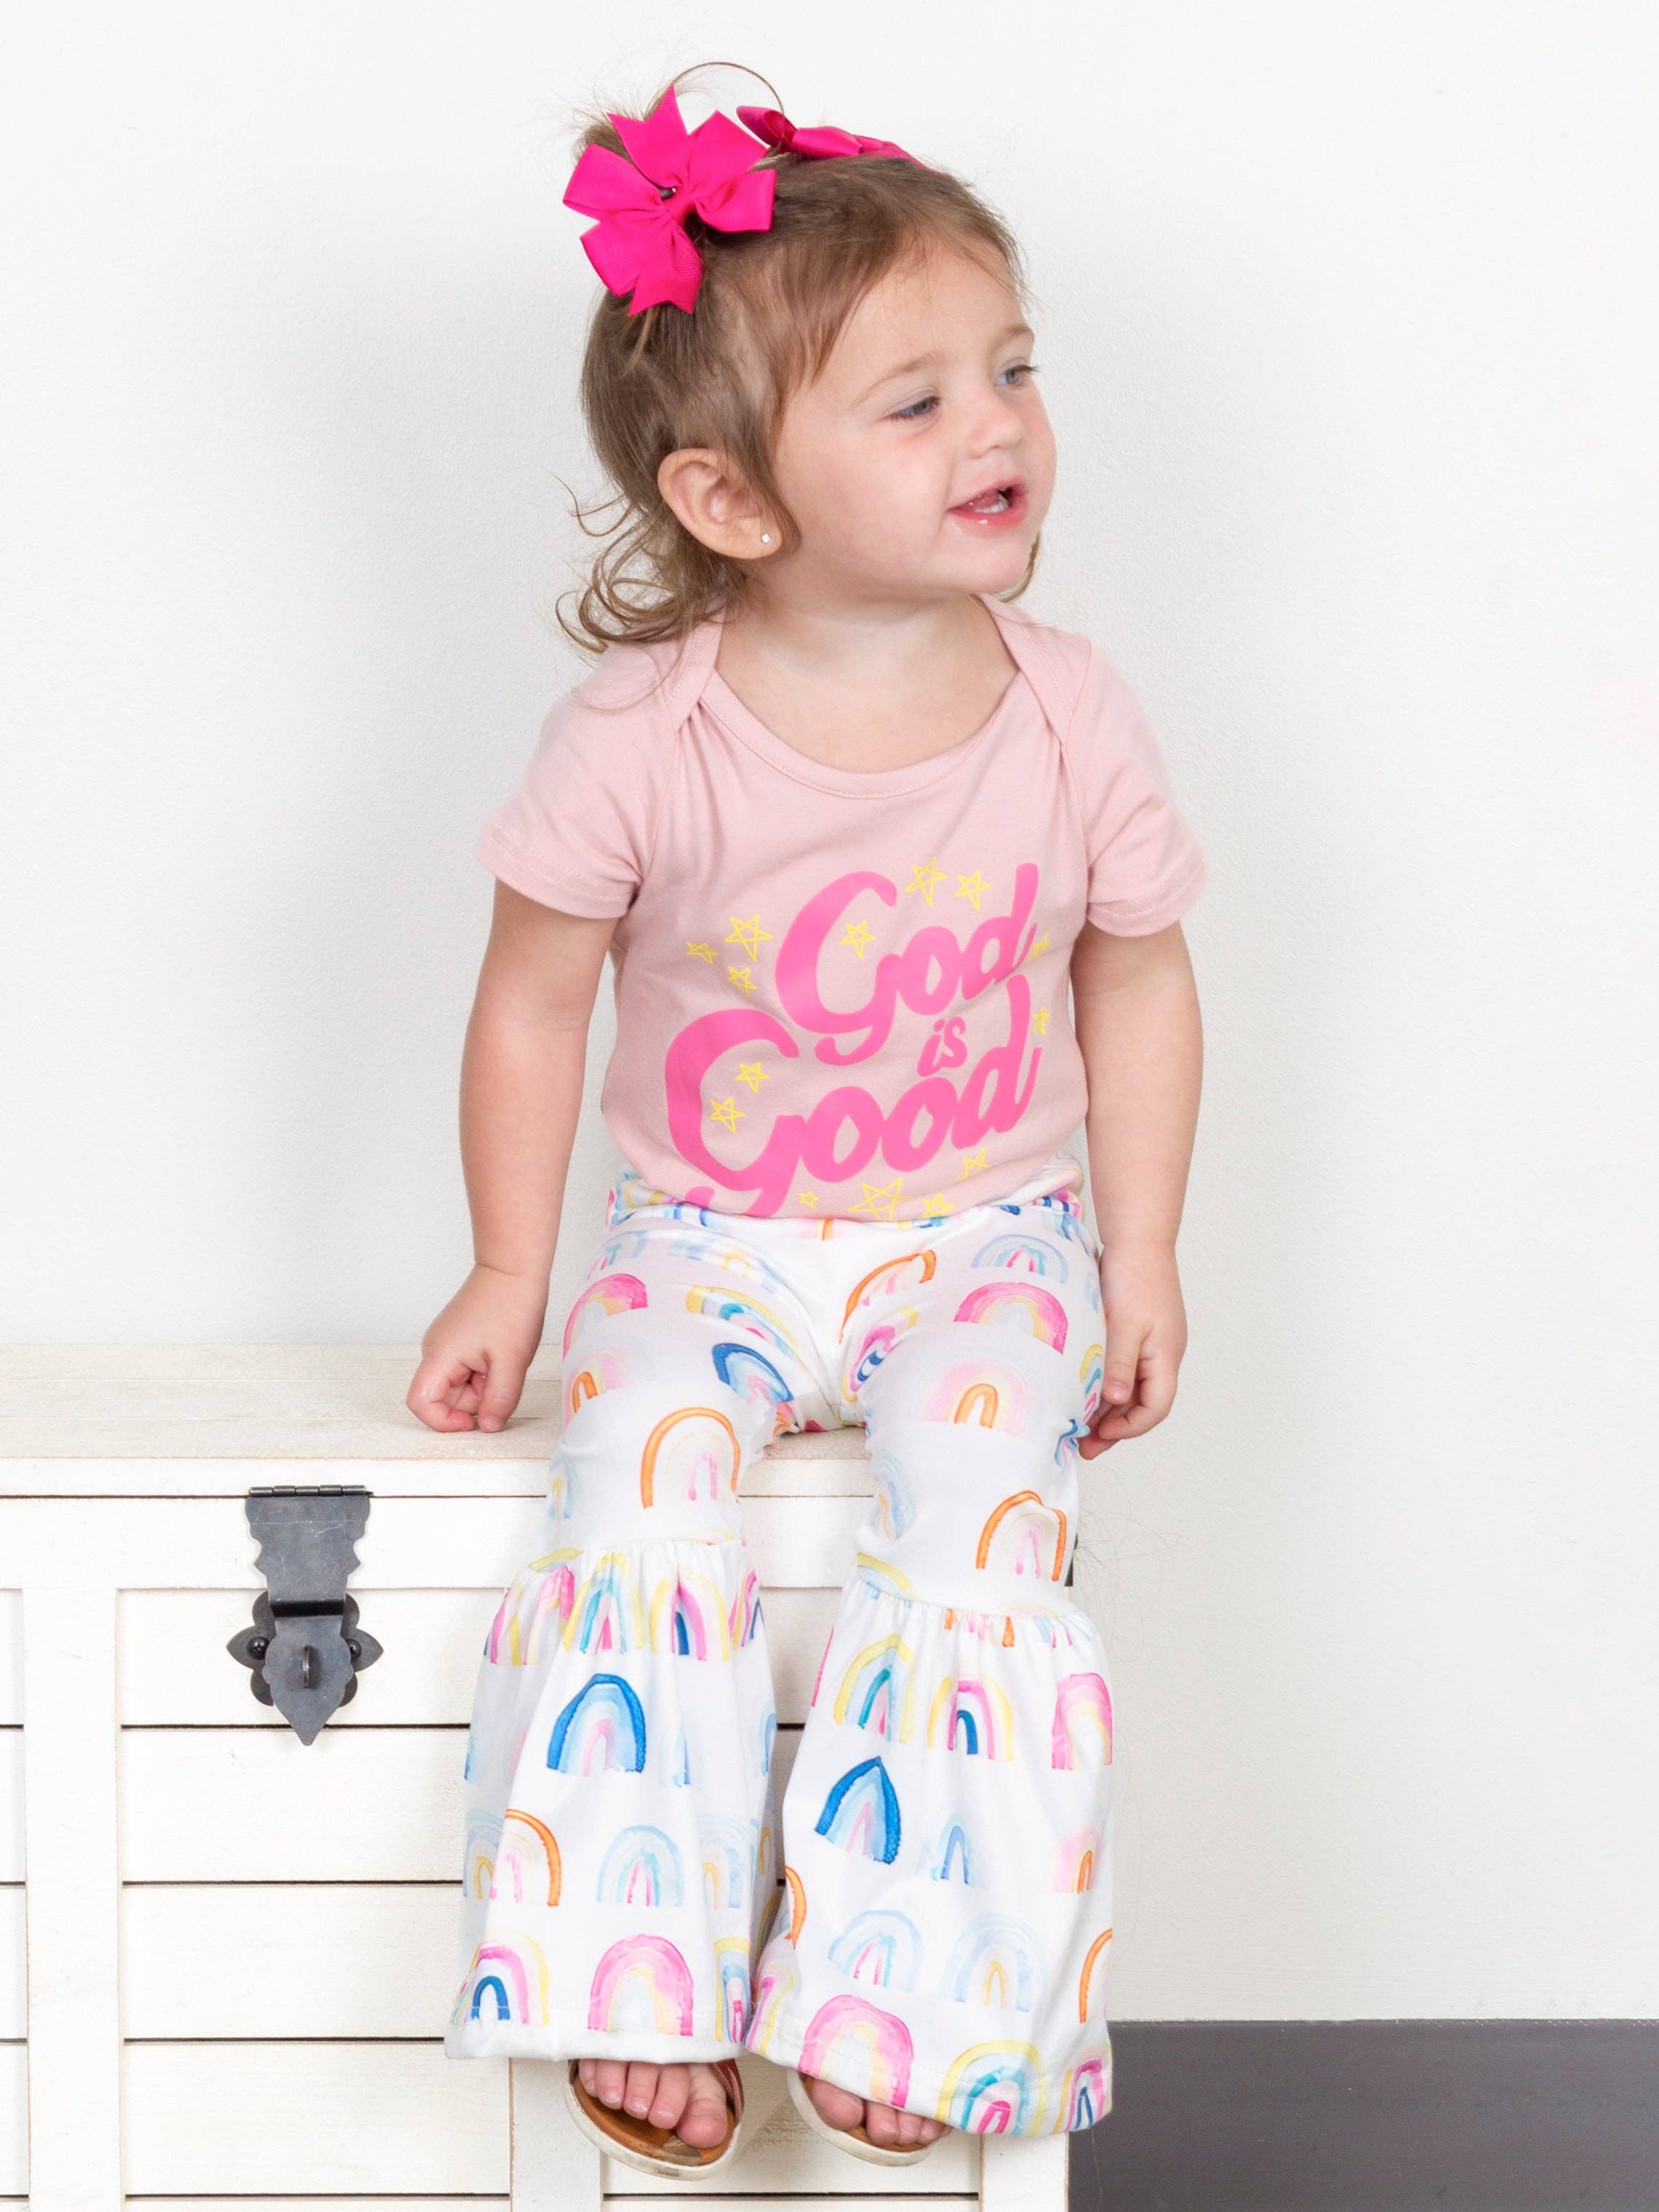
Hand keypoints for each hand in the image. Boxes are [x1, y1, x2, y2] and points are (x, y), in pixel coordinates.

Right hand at [406, 1263, 547, 1433]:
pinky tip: (501, 1353)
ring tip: (504, 1360)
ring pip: (459, 1384)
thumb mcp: (511, 1362)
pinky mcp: (458, 1339)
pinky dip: (485, 1371)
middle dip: (475, 1399)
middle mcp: (435, 1350)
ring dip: (483, 1384)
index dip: (443, 1421)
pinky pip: (467, 1369)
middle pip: (444, 1396)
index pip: (420, 1403)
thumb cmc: (510, 1306)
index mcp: (439, 1356)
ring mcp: (446, 1343)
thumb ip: (499, 1400)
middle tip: (502, 1378)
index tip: (473, 1421)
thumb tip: (488, 1428)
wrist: (513, 1268)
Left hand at [1078, 1240, 1186, 1458]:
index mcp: (1166, 1356)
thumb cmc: (1135, 1276)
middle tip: (1083, 1445)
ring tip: (1076, 1424)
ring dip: (1106, 1407)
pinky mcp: (1134, 1333)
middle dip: (1114, 1426)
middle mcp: (1161, 1355)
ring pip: (1129, 1387)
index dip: (1129, 1427)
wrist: (1137, 1238)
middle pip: (1141, 1403)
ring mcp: (1149, 1344)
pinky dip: (1103, 1382)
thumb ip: (1120, 1365)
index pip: (1156, 1407)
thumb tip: (1115, 1402)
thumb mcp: (1125, 1324)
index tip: (1100, 1434)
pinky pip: (1121, 1368)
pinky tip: (1081, 1389)